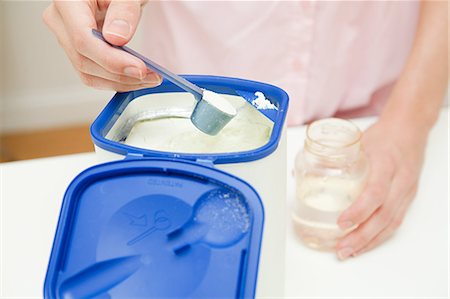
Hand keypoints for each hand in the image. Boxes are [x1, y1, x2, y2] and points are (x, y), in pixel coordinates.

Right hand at [43, 0, 160, 91]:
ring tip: (150, 78)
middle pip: (85, 61)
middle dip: (121, 75)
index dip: (111, 60)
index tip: (139, 68)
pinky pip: (95, 73)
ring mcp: (68, 38)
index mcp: (67, 1)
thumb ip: (124, 10)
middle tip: (152, 76)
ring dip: (122, 82)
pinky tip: (138, 77)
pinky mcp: (80, 50)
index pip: (83, 39)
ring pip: (89, 73)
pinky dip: (118, 80)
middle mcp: (61, 21)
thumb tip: (116, 38)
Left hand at [336, 119, 426, 259]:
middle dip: (362, 235)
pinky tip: (364, 244)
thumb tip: (299, 173)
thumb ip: (331, 158)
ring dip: (369, 241)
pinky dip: (379, 236)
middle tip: (342, 247)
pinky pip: (395, 222)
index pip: (375, 191)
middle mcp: (399, 180)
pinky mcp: (407, 199)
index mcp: (386, 163)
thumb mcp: (358, 141)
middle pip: (384, 214)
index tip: (341, 221)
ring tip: (348, 251)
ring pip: (391, 223)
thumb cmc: (382, 136)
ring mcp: (406, 192)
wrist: (410, 130)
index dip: (359, 210)